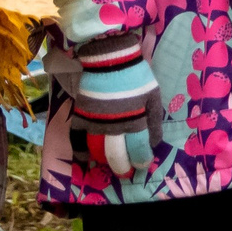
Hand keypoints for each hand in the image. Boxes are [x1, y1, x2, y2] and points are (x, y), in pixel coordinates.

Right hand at [69, 35, 158, 177]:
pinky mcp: (80, 116)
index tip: (143, 164)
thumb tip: (153, 141)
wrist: (109, 59)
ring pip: (98, 151)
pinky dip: (81, 151)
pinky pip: (77, 139)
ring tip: (111, 164)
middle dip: (123, 167)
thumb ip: (153, 119)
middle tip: (127, 172)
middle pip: (117, 156)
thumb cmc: (135, 76)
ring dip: (105, 161)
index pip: (138, 148)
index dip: (141, 159)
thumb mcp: (153, 95)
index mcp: (135, 119)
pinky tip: (86, 157)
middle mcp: (114, 124)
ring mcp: (95, 122)